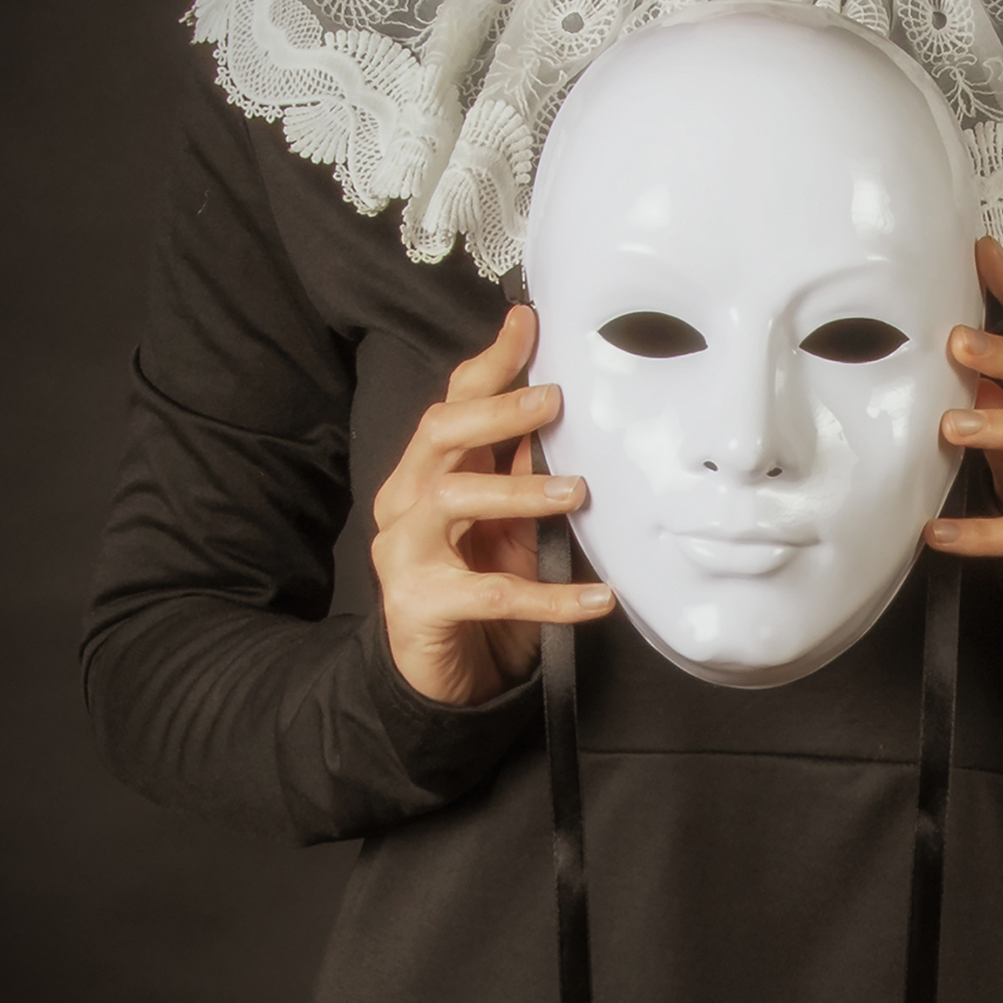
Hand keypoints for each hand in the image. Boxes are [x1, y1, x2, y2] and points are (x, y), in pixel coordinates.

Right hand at [372, 306, 612, 706]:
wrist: (441, 678)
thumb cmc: (478, 591)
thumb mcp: (509, 526)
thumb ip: (523, 472)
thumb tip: (560, 415)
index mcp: (429, 472)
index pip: (453, 403)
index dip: (490, 362)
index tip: (528, 324)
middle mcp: (406, 502)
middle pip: (440, 435)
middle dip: (497, 411)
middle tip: (553, 401)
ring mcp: (405, 552)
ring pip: (452, 499)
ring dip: (517, 491)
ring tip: (575, 493)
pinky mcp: (418, 605)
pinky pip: (490, 595)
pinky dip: (550, 598)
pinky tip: (597, 599)